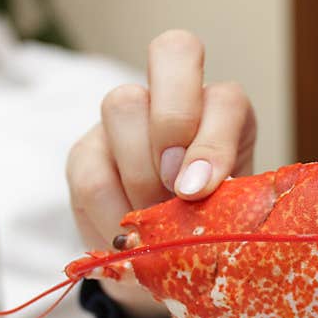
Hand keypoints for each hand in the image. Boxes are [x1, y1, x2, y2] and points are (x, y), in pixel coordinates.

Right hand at [66, 30, 256, 317]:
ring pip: (123, 106)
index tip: (202, 191)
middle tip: (176, 188)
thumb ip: (225, 203)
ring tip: (154, 229)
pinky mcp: (87, 153)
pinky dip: (109, 213)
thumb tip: (200, 199)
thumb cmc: (210, 233)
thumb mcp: (230, 221)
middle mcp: (177, 99)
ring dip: (140, 177)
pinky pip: (90, 170)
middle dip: (173, 122)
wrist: (167, 262)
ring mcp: (127, 117)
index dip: (214, 139)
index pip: (226, 97)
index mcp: (224, 116)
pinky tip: (125, 240)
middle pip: (172, 54)